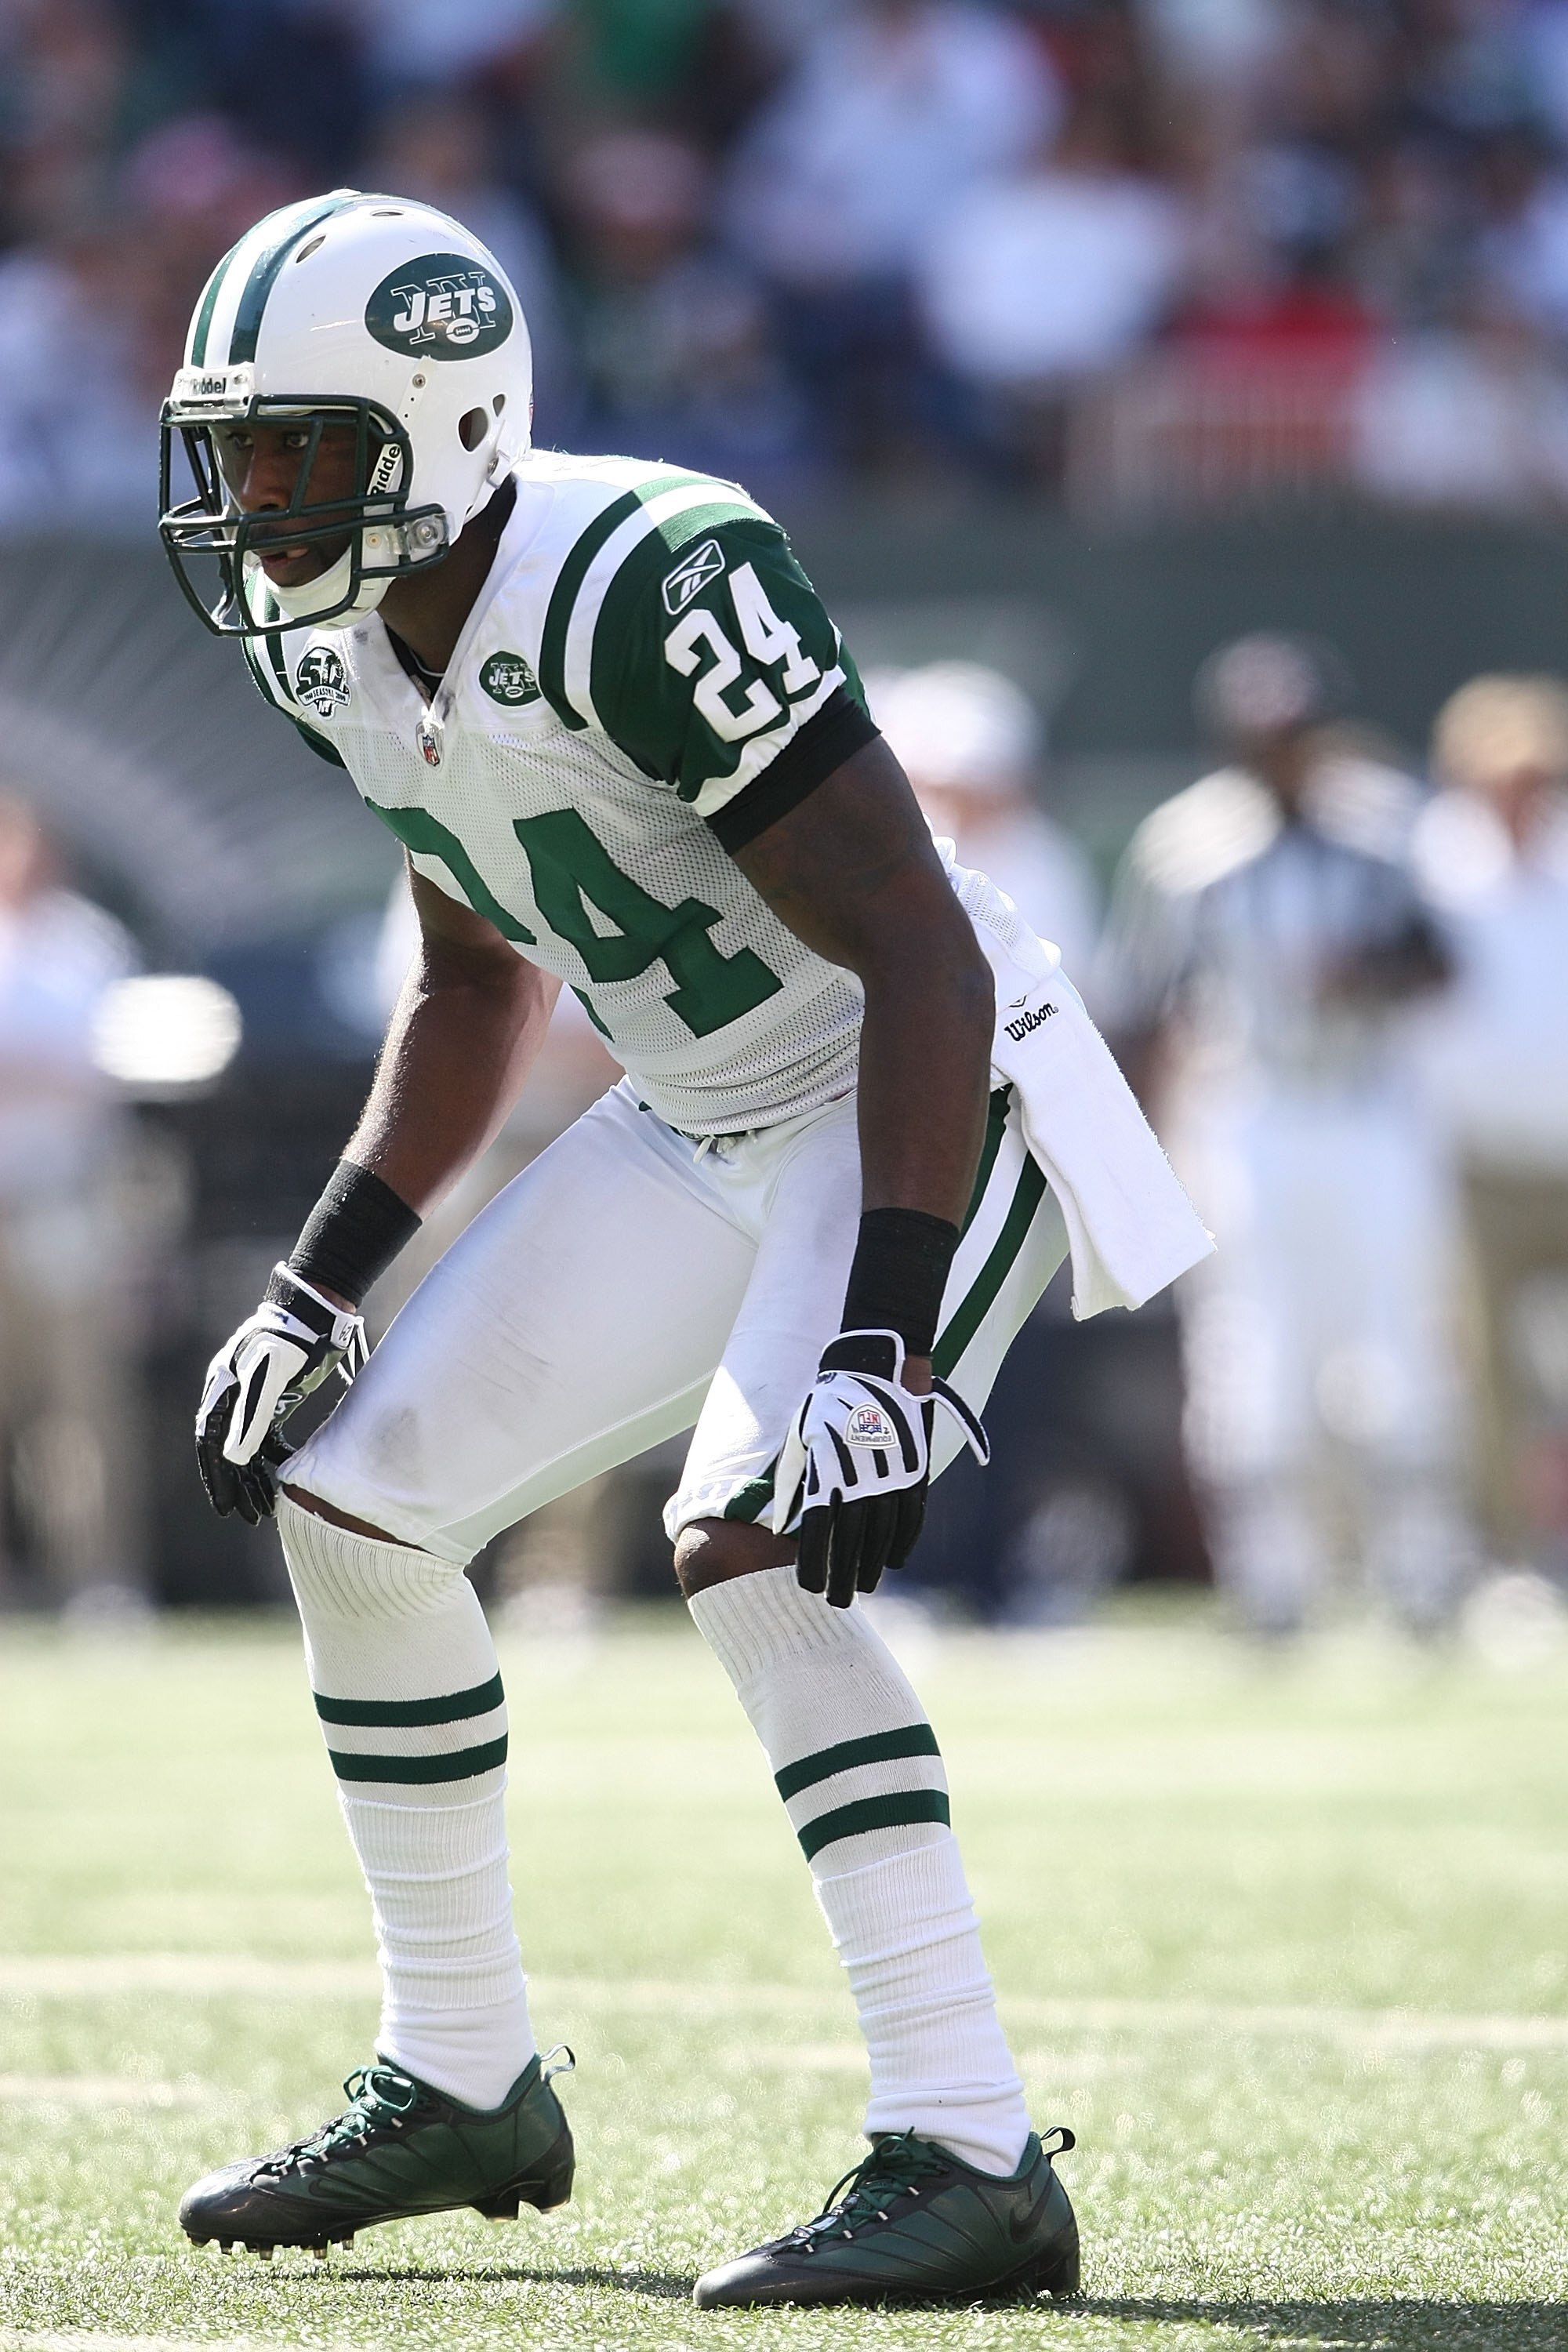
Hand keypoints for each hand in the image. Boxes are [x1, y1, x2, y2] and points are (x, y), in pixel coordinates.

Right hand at [195, 1266, 366, 1522]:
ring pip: (248, 1448)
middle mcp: (232, 1397)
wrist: (316, 1313)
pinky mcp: (277, 1399)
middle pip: (228, 1451)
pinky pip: (267, 1437)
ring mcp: (253, 1398)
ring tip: (263, 1508)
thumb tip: (232, 1459)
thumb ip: (250, 1417)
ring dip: (254, 1478)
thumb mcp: (268, 1379)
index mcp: (221, 1390)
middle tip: (248, 1517)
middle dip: (236, 1486)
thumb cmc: (289, 1341)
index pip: (210, 1443)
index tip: (225, 1508)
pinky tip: (280, 1478)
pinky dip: (272, 1459)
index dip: (216, 1477)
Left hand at [772, 1329, 988, 1607]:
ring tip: (864, 1587)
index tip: (808, 1587)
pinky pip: (911, 1517)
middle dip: (844, 1577)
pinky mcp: (915, 1471)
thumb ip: (792, 1482)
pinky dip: (903, 1543)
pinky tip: (894, 1562)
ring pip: (883, 1535)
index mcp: (827, 1471)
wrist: (875, 1369)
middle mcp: (860, 1479)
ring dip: (874, 1566)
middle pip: (852, 1542)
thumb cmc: (827, 1405)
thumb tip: (781, 1525)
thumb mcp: (799, 1438)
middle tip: (838, 1603)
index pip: (817, 1532)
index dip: (813, 1564)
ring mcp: (891, 1477)